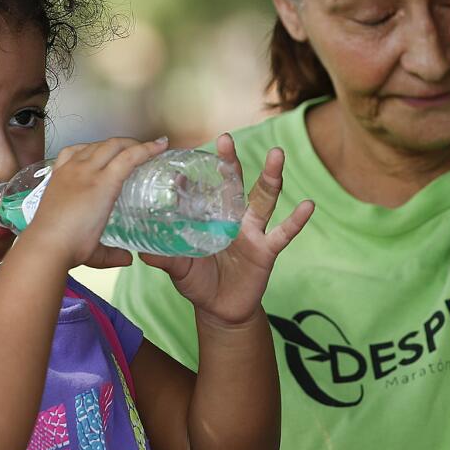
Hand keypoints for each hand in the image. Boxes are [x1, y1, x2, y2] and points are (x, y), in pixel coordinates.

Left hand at [26, 136, 169, 269]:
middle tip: (143, 147)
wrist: (44, 245)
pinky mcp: (56, 174)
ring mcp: (69, 170)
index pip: (129, 157)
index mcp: (103, 185)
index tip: (161, 144)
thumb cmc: (74, 247)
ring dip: (110, 144)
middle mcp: (86, 171)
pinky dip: (85, 147)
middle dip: (132, 142)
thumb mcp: (99, 252)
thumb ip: (116, 254)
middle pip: (113, 145)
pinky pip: (72, 150)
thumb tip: (128, 258)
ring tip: (119, 150)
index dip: (148, 148)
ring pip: (93, 145)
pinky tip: (89, 151)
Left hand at [139, 134, 313, 326]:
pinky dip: (296, 220)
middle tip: (225, 138)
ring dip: (271, 177)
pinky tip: (308, 204)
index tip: (181, 158)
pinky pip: (283, 233)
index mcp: (210, 218)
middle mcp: (232, 218)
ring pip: (263, 199)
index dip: (193, 175)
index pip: (203, 190)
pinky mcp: (266, 250)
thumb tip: (140, 252)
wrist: (220, 311)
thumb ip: (165, 258)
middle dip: (231, 162)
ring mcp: (252, 232)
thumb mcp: (179, 269)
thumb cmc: (198, 283)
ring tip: (277, 154)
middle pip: (234, 184)